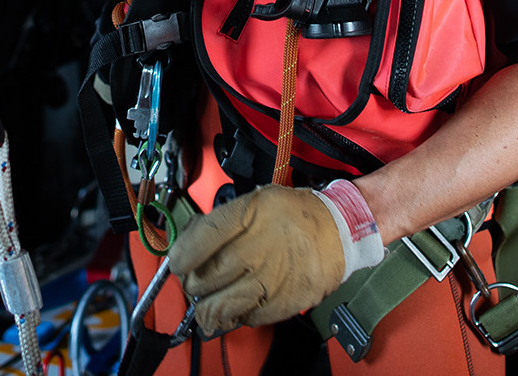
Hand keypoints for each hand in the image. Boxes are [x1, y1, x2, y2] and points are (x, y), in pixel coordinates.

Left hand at [167, 182, 380, 334]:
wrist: (340, 230)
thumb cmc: (296, 215)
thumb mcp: (257, 200)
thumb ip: (223, 221)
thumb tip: (190, 240)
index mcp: (249, 215)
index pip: (200, 240)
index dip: (181, 256)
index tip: (177, 263)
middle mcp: (258, 247)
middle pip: (206, 277)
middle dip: (192, 285)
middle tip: (193, 283)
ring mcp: (272, 277)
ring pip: (222, 304)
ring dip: (208, 308)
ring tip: (207, 304)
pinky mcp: (284, 301)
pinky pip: (247, 317)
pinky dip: (237, 315)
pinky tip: (238, 305)